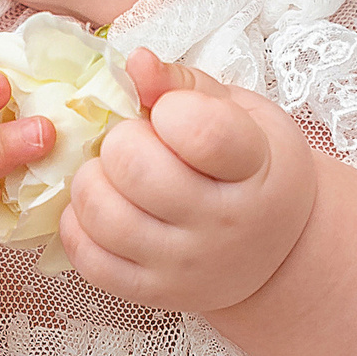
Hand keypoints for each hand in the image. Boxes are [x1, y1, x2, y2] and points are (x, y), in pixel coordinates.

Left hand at [58, 50, 318, 313]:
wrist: (277, 251)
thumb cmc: (253, 167)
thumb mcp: (241, 113)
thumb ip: (184, 84)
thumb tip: (135, 62)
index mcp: (254, 167)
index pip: (201, 132)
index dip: (170, 109)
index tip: (170, 113)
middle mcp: (224, 224)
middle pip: (136, 170)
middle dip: (122, 141)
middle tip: (136, 142)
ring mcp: (185, 265)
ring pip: (103, 214)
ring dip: (92, 179)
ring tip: (112, 173)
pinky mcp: (152, 293)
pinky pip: (89, 258)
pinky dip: (79, 223)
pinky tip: (102, 205)